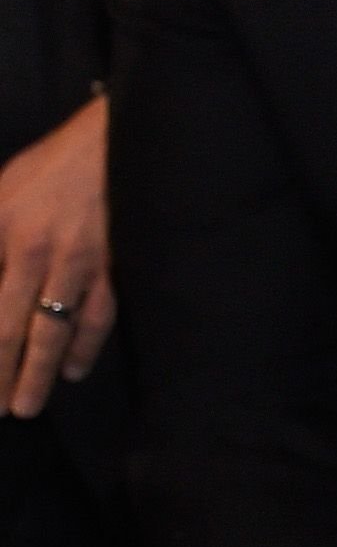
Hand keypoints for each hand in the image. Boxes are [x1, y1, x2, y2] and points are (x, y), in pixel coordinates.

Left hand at [0, 96, 113, 417]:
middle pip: (9, 327)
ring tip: (27, 406)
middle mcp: (34, 252)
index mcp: (1, 231)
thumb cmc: (47, 166)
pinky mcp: (111, 264)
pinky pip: (97, 315)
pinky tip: (74, 370)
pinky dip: (85, 347)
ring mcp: (77, 262)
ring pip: (54, 330)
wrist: (115, 140)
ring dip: (38, 373)